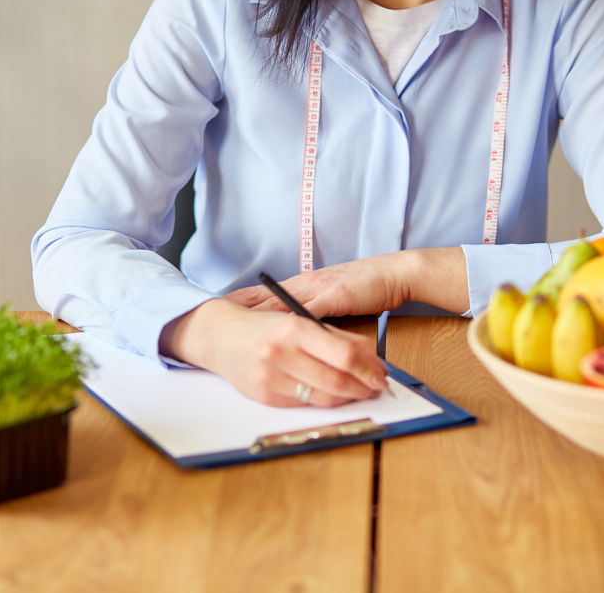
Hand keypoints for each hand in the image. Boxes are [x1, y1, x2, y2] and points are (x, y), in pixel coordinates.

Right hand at [160, 299, 389, 406]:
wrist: (219, 336)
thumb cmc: (264, 326)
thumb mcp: (299, 320)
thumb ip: (334, 336)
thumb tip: (370, 356)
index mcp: (294, 328)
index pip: (344, 355)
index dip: (368, 368)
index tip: (381, 373)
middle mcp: (281, 353)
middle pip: (337, 380)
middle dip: (363, 387)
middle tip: (376, 386)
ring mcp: (271, 377)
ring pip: (323, 397)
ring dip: (348, 397)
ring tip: (359, 392)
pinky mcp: (265, 396)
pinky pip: (305, 403)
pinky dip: (324, 400)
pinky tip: (333, 394)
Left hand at [225, 253, 409, 318]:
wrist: (394, 274)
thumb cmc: (368, 287)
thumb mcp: (334, 298)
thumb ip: (315, 310)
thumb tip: (298, 327)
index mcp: (305, 284)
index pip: (265, 291)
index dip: (240, 300)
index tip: (216, 308)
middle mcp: (306, 284)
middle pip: (264, 296)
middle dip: (237, 307)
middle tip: (209, 315)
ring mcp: (318, 289)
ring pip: (279, 304)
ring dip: (255, 315)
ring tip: (231, 325)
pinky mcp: (333, 298)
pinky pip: (306, 312)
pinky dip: (287, 323)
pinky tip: (272, 331)